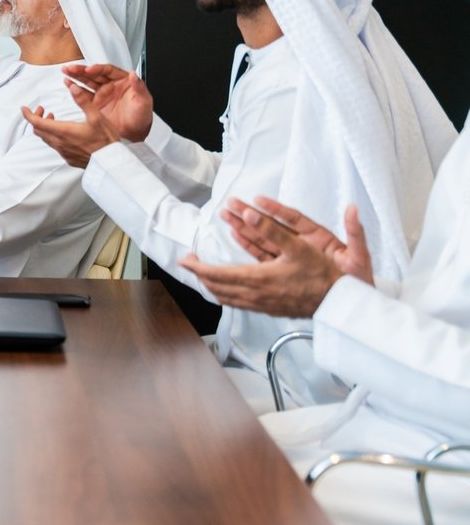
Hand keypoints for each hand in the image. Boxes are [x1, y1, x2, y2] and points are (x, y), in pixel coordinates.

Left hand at [20, 96, 121, 168]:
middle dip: (36, 118)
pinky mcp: (68, 158)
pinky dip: (53, 135)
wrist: (111, 163)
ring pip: (46, 138)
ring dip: (45, 127)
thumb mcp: (97, 117)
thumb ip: (83, 101)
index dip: (28, 115)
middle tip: (42, 110)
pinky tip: (63, 131)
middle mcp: (60, 143)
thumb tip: (72, 87)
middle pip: (39, 131)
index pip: (37, 123)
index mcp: (63, 131)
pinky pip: (55, 146)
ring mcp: (63, 152)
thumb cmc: (106, 141)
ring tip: (52, 117)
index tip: (24, 108)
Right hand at [62, 64, 153, 141]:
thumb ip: (140, 87)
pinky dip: (74, 87)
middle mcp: (111, 86)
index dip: (98, 69)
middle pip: (95, 74)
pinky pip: (83, 94)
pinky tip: (67, 82)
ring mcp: (102, 94)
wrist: (134, 136)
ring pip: (87, 81)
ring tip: (66, 71)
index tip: (90, 69)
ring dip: (76, 76)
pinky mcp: (94, 104)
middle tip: (72, 68)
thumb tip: (133, 74)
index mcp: (123, 81)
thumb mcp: (144, 102)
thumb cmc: (141, 119)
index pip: (109, 71)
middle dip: (82, 70)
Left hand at [178, 198, 371, 317]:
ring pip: (226, 298)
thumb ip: (272, 230)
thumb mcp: (299, 247)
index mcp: (257, 279)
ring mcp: (261, 305)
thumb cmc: (322, 276)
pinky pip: (238, 303)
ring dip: (211, 285)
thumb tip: (249, 215)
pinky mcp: (269, 309)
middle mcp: (255, 295)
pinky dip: (226, 294)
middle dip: (200, 275)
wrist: (339, 304)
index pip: (216, 274)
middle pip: (216, 287)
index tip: (184, 259)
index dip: (197, 267)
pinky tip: (227, 288)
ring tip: (203, 274)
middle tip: (189, 264)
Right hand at [225, 196, 372, 283]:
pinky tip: (235, 234)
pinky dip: (249, 244)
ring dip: (244, 226)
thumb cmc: (358, 277)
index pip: (292, 219)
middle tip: (231, 203)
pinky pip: (263, 254)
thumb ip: (355, 232)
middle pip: (271, 226)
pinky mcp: (284, 267)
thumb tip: (353, 209)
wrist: (353, 299)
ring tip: (226, 215)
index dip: (276, 209)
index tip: (259, 200)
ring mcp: (291, 255)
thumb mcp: (359, 254)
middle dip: (250, 213)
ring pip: (263, 238)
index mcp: (318, 237)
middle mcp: (301, 243)